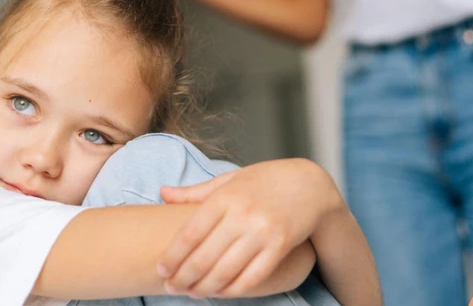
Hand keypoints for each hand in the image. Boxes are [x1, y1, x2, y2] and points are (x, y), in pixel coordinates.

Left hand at [155, 159, 342, 297]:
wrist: (310, 184)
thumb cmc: (265, 180)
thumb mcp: (230, 179)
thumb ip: (196, 192)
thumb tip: (162, 193)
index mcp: (225, 197)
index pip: (189, 234)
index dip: (172, 257)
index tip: (161, 271)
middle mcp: (242, 215)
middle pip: (204, 257)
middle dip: (183, 278)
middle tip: (172, 288)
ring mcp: (262, 232)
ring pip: (226, 271)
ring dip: (205, 288)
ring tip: (192, 293)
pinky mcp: (280, 247)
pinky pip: (252, 277)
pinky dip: (233, 290)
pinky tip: (221, 293)